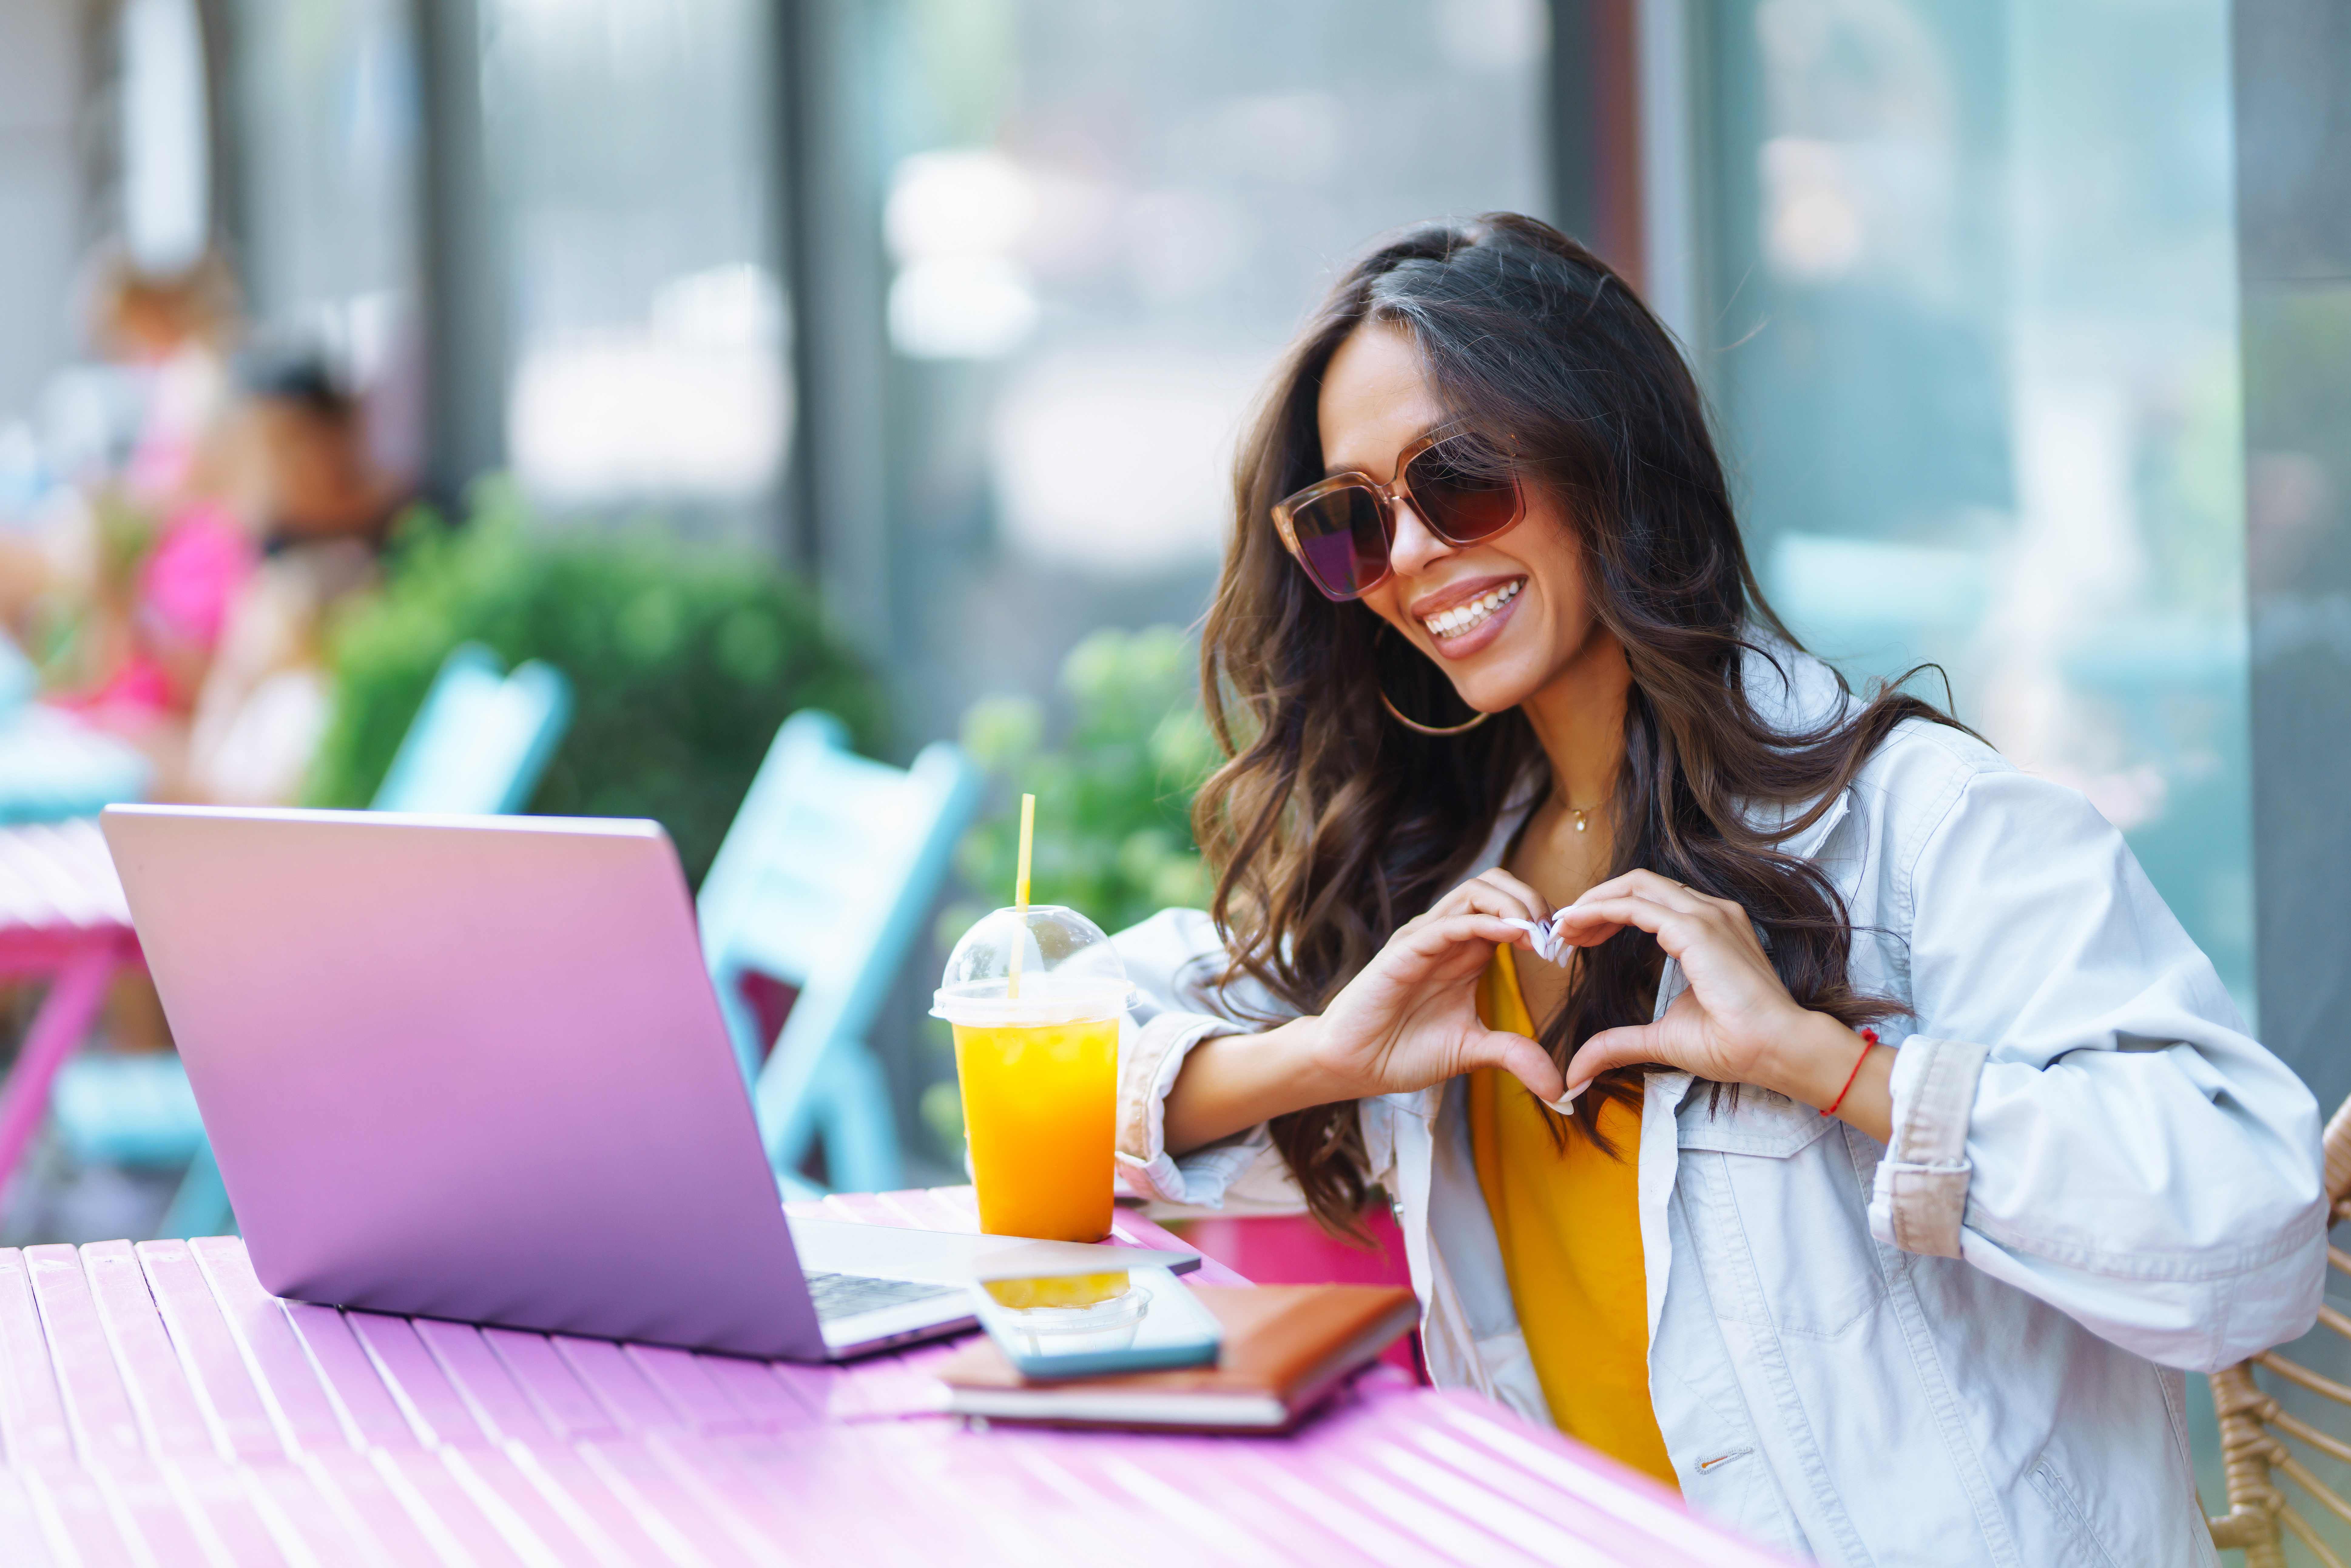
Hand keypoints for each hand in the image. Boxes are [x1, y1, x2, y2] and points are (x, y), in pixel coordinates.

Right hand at [1304, 869, 1567, 1107]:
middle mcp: (1448, 936)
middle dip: (1533, 901)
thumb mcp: (1473, 1051)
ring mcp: (1426, 938)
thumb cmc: (1403, 1051)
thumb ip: (1516, 1055)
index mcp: (1466, 952)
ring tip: (1539, 934)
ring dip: (1515, 904)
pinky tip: (1515, 936)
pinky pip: (1450, 922)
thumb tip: (1561, 1088)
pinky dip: (1486, 922)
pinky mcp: (1405, 950)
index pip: (1510, 909)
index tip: (1566, 951)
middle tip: (1556, 937)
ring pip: (1476, 891)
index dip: (1543, 920)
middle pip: (1496, 885)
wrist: (1353, 1065)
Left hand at [1550, 870, 1878, 1118]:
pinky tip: (1576, 928)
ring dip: (1592, 903)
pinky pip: (1636, 906)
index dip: (1605, 913)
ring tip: (1563, 929)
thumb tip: (1576, 1071)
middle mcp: (1709, 913)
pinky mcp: (1698, 929)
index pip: (1647, 902)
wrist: (1776, 1051)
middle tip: (1561, 931)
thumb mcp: (1661, 1040)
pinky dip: (1600, 910)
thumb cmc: (1734, 1045)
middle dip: (1593, 902)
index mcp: (1707, 930)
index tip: (1575, 937)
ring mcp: (1707, 915)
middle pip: (1637, 885)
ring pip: (1634, 886)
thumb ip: (1617, 1045)